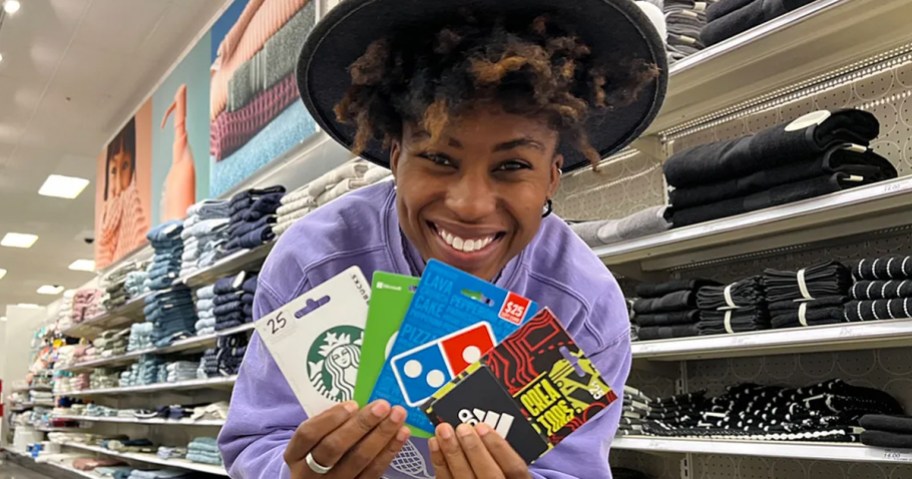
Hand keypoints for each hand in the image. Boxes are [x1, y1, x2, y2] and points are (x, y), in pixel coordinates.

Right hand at [284, 400, 410, 478]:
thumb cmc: (319, 449)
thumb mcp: (315, 438)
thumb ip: (329, 422)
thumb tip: (360, 404)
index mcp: (295, 454)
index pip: (308, 434)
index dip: (330, 418)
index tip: (352, 404)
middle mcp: (309, 473)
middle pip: (334, 448)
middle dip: (361, 425)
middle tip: (382, 406)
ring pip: (358, 461)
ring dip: (381, 436)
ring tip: (397, 416)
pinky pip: (374, 472)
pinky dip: (390, 451)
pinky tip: (401, 434)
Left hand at [429, 422, 529, 478]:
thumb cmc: (498, 472)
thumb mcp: (510, 466)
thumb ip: (504, 452)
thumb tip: (489, 426)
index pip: (514, 468)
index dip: (499, 447)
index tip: (484, 427)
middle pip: (490, 475)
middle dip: (474, 449)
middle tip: (463, 429)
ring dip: (452, 452)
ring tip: (444, 431)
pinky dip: (439, 462)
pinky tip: (435, 445)